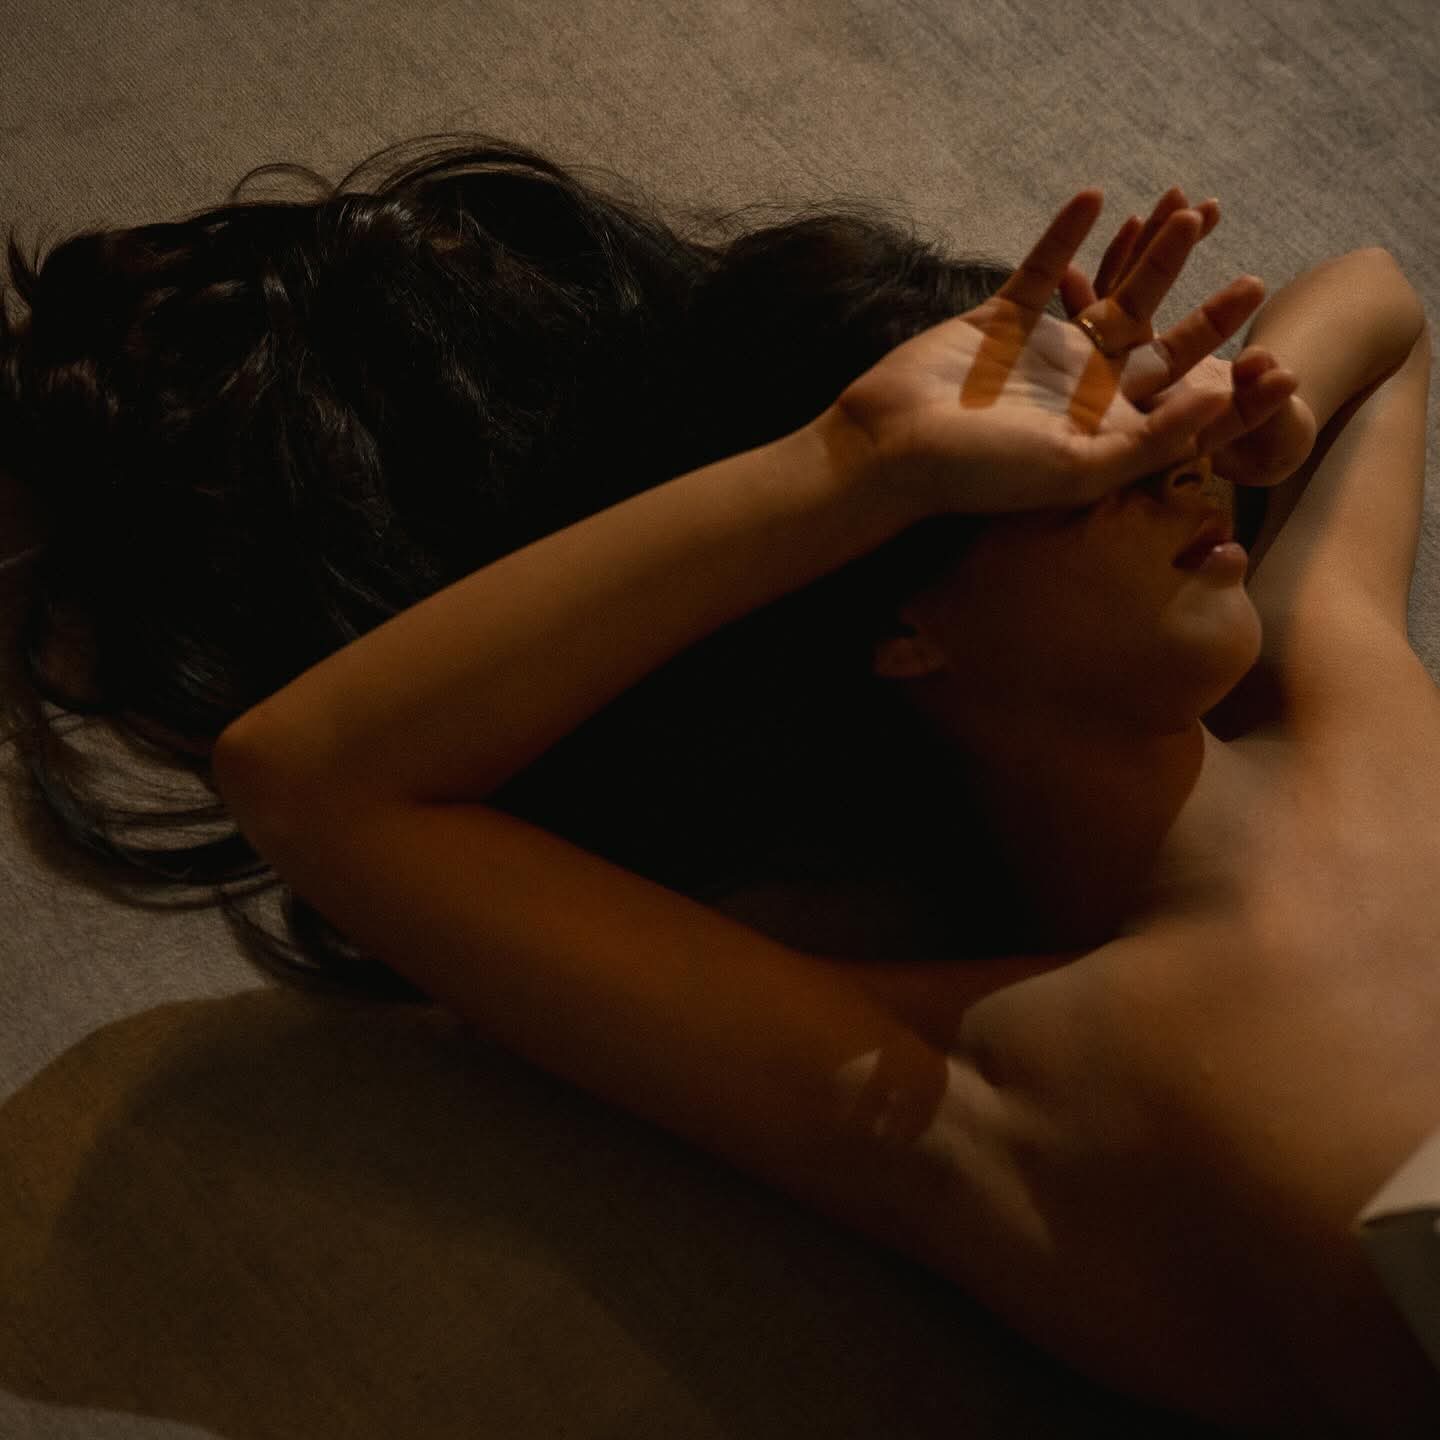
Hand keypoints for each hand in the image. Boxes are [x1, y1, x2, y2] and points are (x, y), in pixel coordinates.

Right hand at [827, 189, 1296, 516]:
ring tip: (1191, 215)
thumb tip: (1215, 397)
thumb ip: (1150, 438)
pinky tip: (1095, 198)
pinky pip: (1043, 268)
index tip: (1278, 361)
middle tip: (1253, 281)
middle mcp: (1081, 391)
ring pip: (1111, 295)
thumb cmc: (981, 473)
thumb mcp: (1077, 467)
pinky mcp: (1002, 320)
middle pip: (1159, 344)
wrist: (893, 447)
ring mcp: (1043, 352)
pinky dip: (1066, 234)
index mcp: (1104, 432)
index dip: (1230, 390)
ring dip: (1151, 257)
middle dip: (1206, 315)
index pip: (1180, 407)